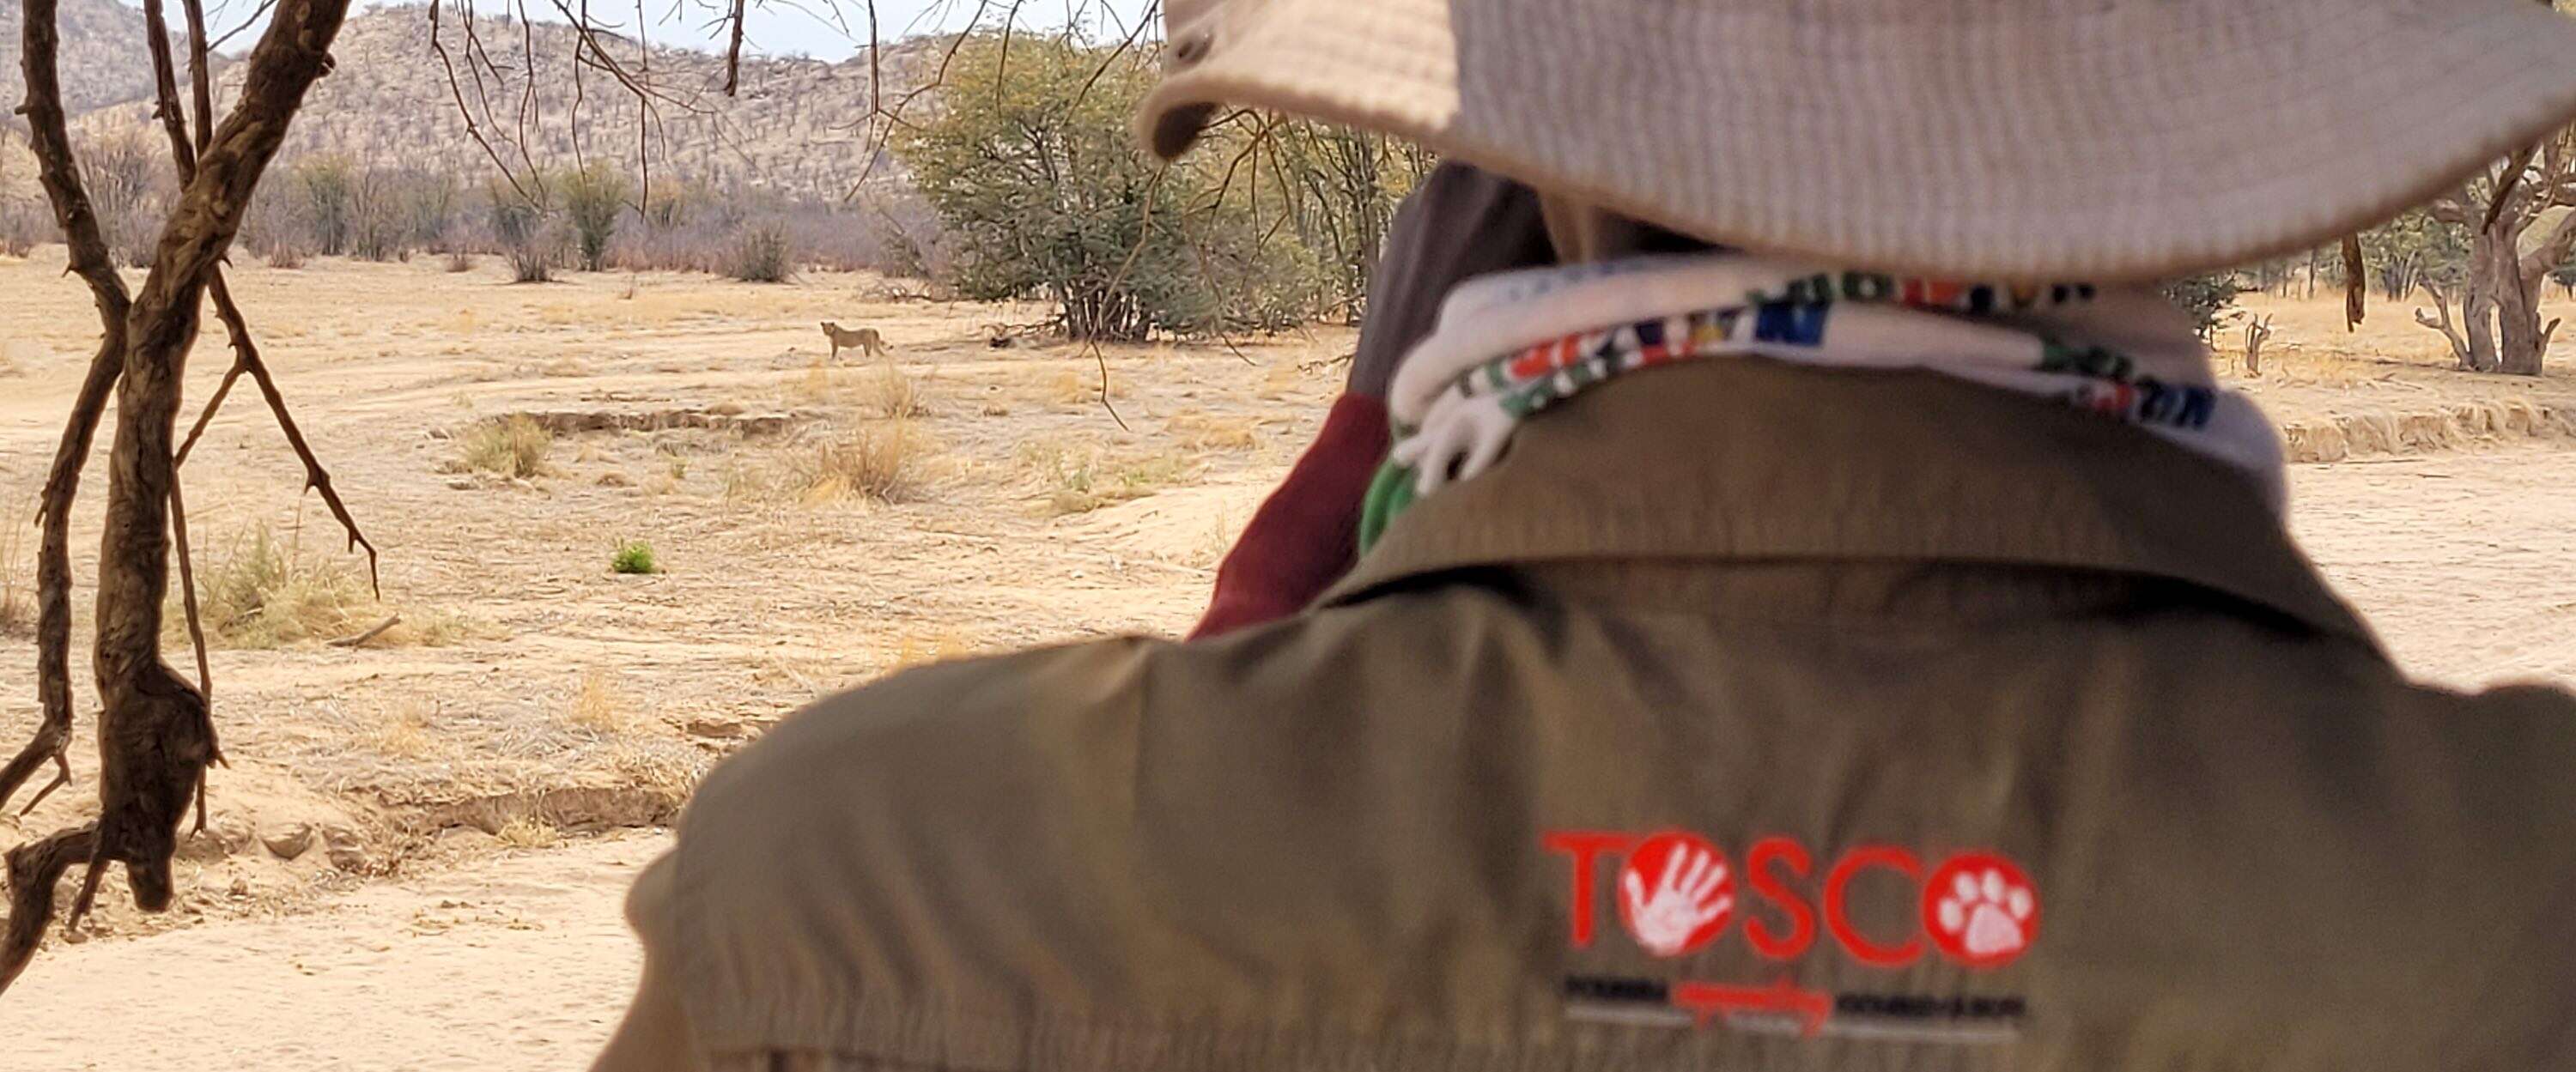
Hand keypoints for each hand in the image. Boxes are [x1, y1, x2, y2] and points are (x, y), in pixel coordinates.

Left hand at [1621, 841, 1731, 956]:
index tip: (1682, 846)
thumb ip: (1636, 892)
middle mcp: (1678, 896)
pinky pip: (1708, 912)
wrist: (1655, 940)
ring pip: (1701, 891)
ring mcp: (1688, 907)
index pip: (1671, 873)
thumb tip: (1631, 873)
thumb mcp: (1638, 909)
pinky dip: (1717, 907)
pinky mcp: (1694, 919)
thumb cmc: (1645, 923)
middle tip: (1704, 854)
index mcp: (1664, 892)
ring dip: (1711, 881)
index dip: (1676, 860)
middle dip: (1696, 867)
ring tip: (1721, 868)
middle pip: (1689, 879)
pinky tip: (1727, 899)